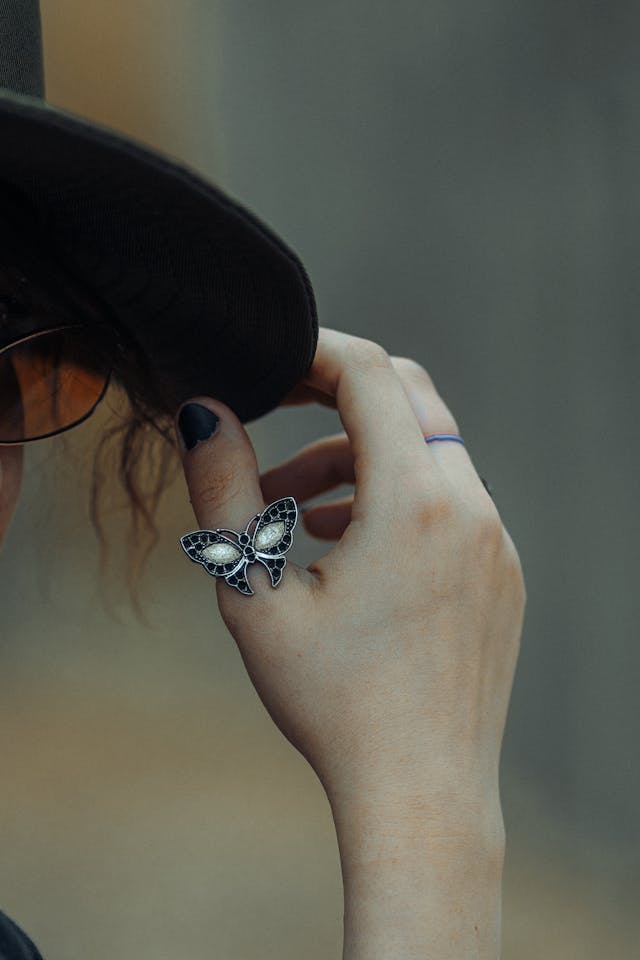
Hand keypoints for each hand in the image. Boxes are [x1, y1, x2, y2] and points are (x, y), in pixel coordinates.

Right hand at [174, 327, 525, 838]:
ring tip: (285, 506)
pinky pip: (449, 501)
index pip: (369, 373)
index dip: (311, 351)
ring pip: (426, 453)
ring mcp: (496, 541)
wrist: (420, 793)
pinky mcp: (500, 572)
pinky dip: (394, 496)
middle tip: (275, 408)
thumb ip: (223, 490)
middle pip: (408, 398)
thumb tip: (205, 413)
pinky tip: (339, 542)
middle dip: (336, 393)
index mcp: (415, 502)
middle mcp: (471, 508)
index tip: (267, 365)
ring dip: (356, 458)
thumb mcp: (254, 592)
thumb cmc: (332, 702)